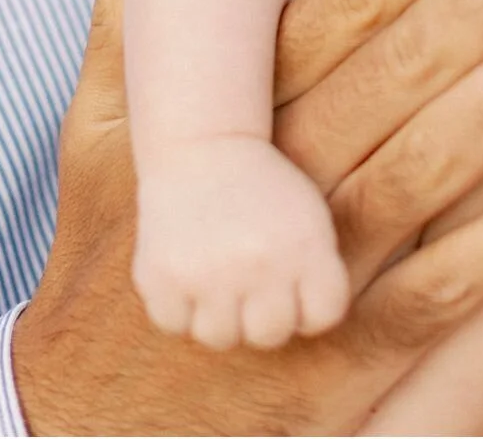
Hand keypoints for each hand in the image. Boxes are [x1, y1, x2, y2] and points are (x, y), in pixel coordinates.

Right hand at [13, 0, 482, 435]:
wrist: (98, 425)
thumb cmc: (111, 262)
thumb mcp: (97, 137)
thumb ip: (125, 17)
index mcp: (241, 111)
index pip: (355, 2)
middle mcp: (287, 175)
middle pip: (415, 59)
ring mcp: (322, 264)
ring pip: (441, 155)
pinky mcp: (352, 352)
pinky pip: (451, 286)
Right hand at [134, 138, 348, 350]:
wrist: (203, 144)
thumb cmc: (263, 189)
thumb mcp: (311, 216)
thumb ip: (318, 274)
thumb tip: (302, 330)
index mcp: (306, 244)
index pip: (322, 316)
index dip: (308, 304)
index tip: (293, 281)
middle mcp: (259, 262)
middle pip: (270, 335)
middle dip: (262, 314)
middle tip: (250, 279)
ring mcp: (206, 272)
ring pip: (219, 337)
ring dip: (218, 312)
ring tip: (217, 270)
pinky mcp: (160, 276)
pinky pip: (174, 324)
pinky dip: (178, 304)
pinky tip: (186, 266)